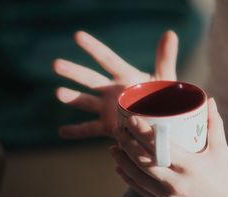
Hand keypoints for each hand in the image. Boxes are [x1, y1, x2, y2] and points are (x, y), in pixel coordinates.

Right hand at [53, 30, 178, 137]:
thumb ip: (165, 58)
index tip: (78, 36)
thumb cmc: (163, 98)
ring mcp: (108, 109)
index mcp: (125, 77)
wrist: (162, 123)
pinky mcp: (108, 126)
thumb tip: (170, 33)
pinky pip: (90, 129)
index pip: (108, 59)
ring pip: (86, 102)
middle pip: (91, 79)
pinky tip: (62, 132)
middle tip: (57, 64)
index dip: (94, 48)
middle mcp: (112, 91)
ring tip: (59, 93)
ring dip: (72, 98)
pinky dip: (77, 131)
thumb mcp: (165, 78)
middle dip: (74, 72)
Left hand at [110, 98, 227, 196]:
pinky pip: (140, 191)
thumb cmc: (225, 179)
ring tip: (114, 146)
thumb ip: (214, 125)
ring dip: (122, 160)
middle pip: (143, 160)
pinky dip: (128, 178)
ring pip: (137, 176)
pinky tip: (119, 167)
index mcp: (190, 166)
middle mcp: (176, 182)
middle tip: (118, 129)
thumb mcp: (221, 151)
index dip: (141, 131)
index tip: (130, 118)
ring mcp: (168, 196)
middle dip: (127, 142)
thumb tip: (209, 100)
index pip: (159, 146)